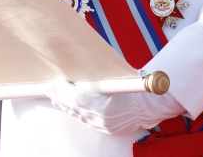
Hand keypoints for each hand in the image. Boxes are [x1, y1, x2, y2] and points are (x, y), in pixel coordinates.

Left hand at [46, 78, 186, 135]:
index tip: (54, 83)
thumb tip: (79, 74)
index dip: (63, 91)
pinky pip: (87, 120)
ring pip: (79, 115)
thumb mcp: (118, 79)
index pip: (77, 99)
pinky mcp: (107, 129)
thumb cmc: (138, 87)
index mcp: (105, 108)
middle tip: (49, 88)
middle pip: (75, 108)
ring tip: (55, 96)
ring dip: (66, 105)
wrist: (153, 105)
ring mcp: (105, 126)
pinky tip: (71, 106)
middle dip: (60, 98)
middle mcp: (103, 120)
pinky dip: (77, 112)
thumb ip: (99, 80)